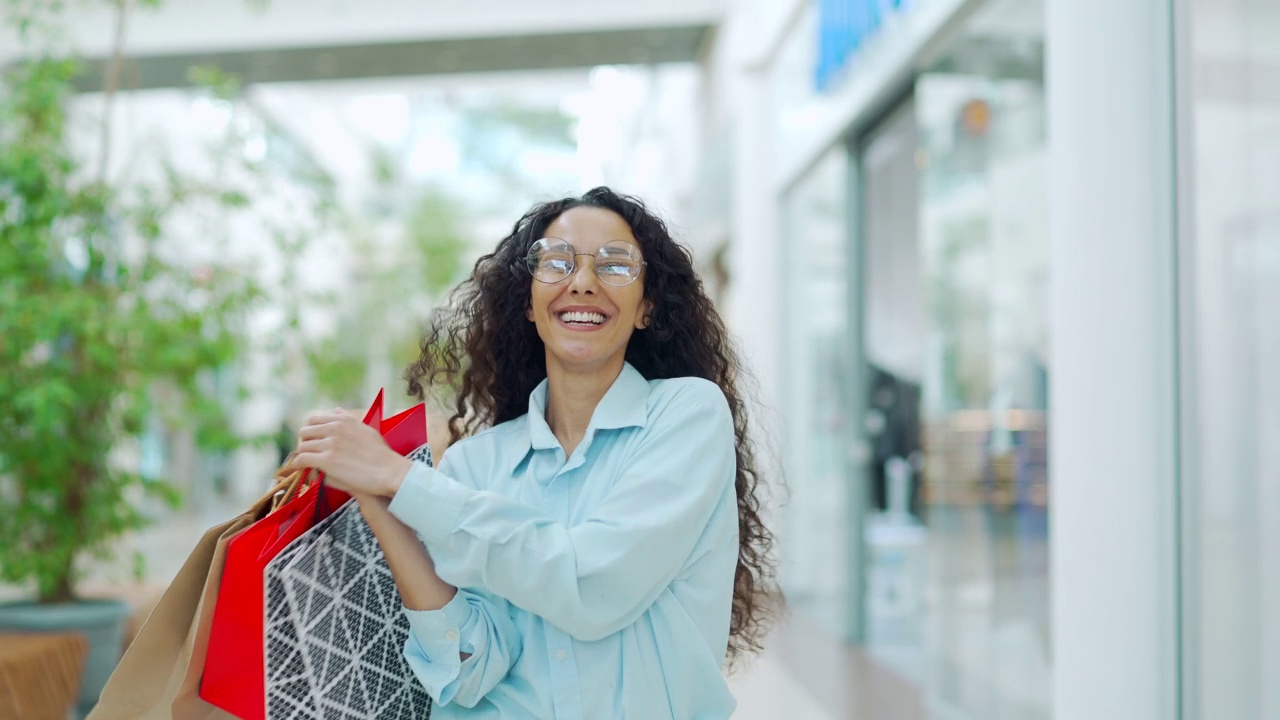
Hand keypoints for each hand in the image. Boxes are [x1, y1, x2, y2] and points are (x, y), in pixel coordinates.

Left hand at [286, 409, 412, 497]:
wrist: (389, 471)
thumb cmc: (381, 454)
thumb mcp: (366, 429)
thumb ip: (348, 419)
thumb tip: (336, 411)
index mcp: (343, 419)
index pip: (313, 419)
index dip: (310, 431)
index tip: (312, 440)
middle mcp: (335, 428)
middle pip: (305, 431)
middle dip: (305, 442)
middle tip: (309, 453)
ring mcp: (330, 444)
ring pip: (302, 446)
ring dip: (303, 454)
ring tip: (307, 463)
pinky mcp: (327, 460)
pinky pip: (303, 459)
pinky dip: (299, 465)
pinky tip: (302, 469)